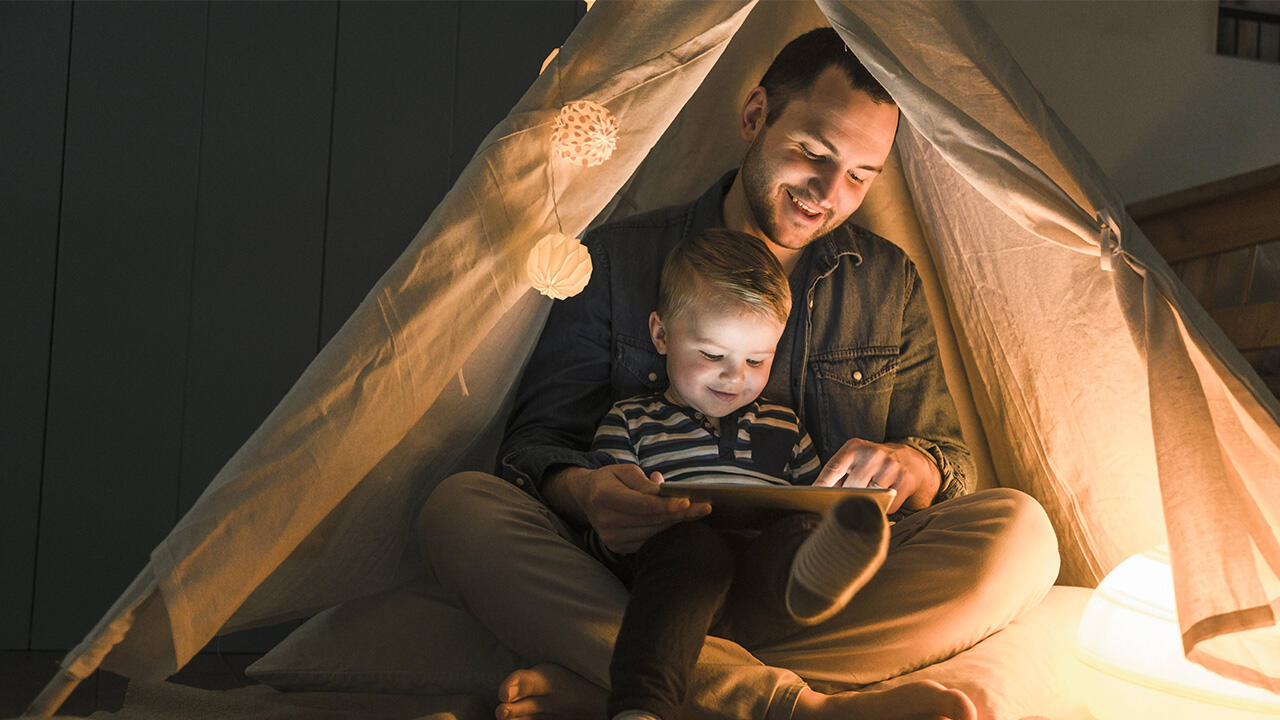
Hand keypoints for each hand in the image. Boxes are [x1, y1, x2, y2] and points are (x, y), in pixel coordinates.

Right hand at [545, 464, 710, 553]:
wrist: (587, 498)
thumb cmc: (610, 480)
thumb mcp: (624, 470)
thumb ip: (642, 481)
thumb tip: (662, 490)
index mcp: (604, 496)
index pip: (641, 505)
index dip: (665, 505)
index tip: (687, 502)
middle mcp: (606, 521)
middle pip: (650, 520)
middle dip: (679, 513)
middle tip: (703, 507)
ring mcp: (611, 538)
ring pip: (653, 532)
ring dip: (675, 522)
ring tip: (695, 511)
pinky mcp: (618, 548)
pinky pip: (648, 540)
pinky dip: (664, 530)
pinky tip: (677, 521)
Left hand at [814, 438, 940, 512]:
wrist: (908, 459)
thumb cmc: (870, 462)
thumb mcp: (852, 460)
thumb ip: (836, 475)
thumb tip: (817, 495)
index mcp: (855, 448)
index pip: (834, 468)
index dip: (822, 485)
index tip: (812, 498)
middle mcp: (873, 454)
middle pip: (852, 487)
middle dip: (845, 498)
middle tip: (842, 504)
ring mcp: (891, 467)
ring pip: (870, 496)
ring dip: (864, 502)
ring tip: (864, 499)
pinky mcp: (904, 481)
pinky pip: (887, 505)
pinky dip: (881, 507)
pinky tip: (882, 498)